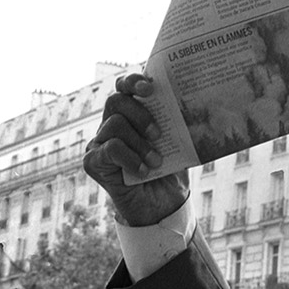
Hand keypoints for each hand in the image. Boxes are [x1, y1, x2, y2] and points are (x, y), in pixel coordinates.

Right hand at [82, 74, 189, 227]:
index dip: (132, 82)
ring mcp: (100, 142)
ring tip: (156, 161)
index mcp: (132, 114)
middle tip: (158, 133)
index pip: (124, 87)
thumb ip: (178, 125)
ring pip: (115, 124)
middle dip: (140, 113)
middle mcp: (111, 124)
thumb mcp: (179, 144)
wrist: (162, 206)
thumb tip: (195, 107)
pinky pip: (110, 149)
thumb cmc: (170, 171)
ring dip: (140, 143)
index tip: (150, 88)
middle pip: (116, 101)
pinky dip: (130, 158)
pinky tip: (143, 171)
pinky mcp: (93, 162)